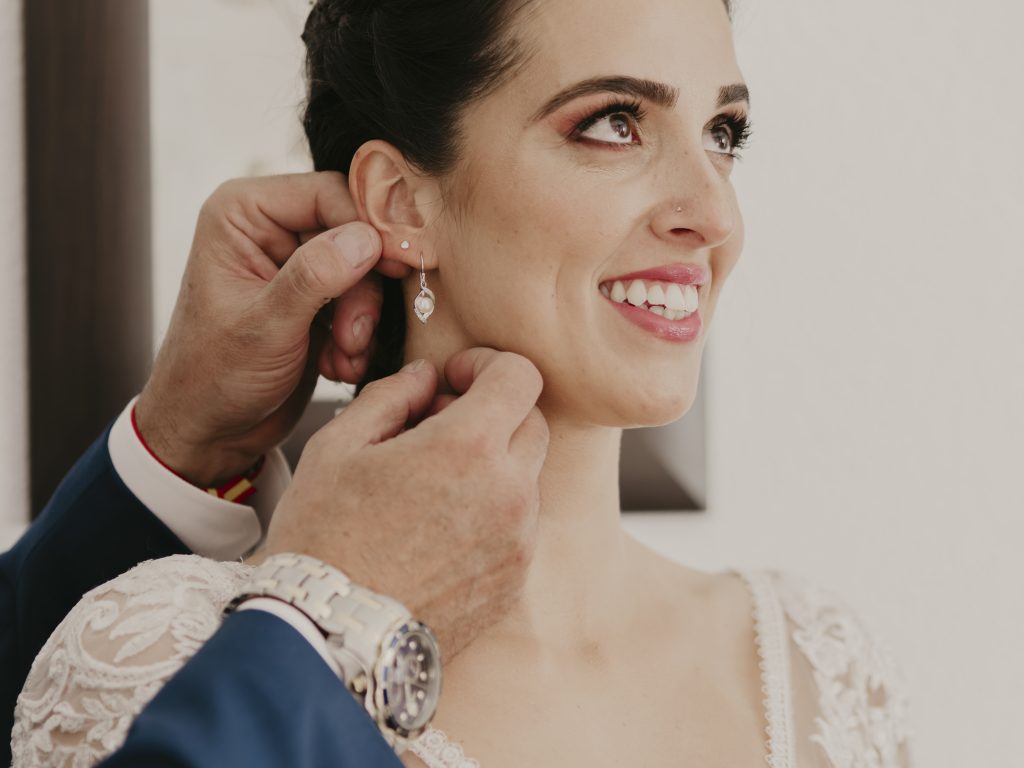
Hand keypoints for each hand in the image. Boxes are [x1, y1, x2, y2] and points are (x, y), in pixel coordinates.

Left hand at [135, 172, 409, 485]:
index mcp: (243, 213)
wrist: (211, 431)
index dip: (371, 227)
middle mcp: (269, 228)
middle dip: (363, 289)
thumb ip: (316, 276)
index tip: (400, 264)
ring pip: (363, 270)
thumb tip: (367, 238)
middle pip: (353, 232)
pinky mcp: (315, 297)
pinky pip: (361, 300)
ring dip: (362, 319)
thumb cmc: (214, 377)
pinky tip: (338, 365)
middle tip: (357, 334)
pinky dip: (358, 336)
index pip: (329, 194)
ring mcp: (295, 263)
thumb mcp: (265, 326)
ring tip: (344, 357)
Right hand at [263, 348, 548, 658]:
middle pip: (532, 422)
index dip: (487, 365)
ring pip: (527, 475)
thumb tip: (427, 376)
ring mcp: (518, 541)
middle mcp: (509, 493)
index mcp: (468, 448)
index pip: (521, 376)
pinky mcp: (514, 580)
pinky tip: (439, 528)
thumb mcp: (337, 446)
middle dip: (493, 412)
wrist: (330, 638)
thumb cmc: (323, 538)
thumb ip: (392, 395)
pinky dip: (493, 511)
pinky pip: (520, 525)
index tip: (454, 380)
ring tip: (432, 486)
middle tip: (437, 430)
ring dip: (493, 464)